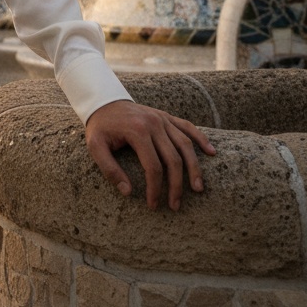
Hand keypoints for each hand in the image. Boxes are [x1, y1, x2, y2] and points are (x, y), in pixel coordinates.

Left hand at [85, 99, 215, 210]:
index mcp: (137, 131)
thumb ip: (109, 169)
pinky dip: (201, 138)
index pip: (153, 166)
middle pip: (173, 159)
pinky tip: (211, 152)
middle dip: (176, 185)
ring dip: (194, 168)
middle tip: (175, 205)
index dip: (155, 188)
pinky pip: (187, 126)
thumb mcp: (95, 146)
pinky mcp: (166, 116)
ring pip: (185, 145)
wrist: (103, 101)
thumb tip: (128, 192)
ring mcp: (162, 118)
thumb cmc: (100, 127)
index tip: (153, 204)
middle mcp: (153, 123)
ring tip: (198, 189)